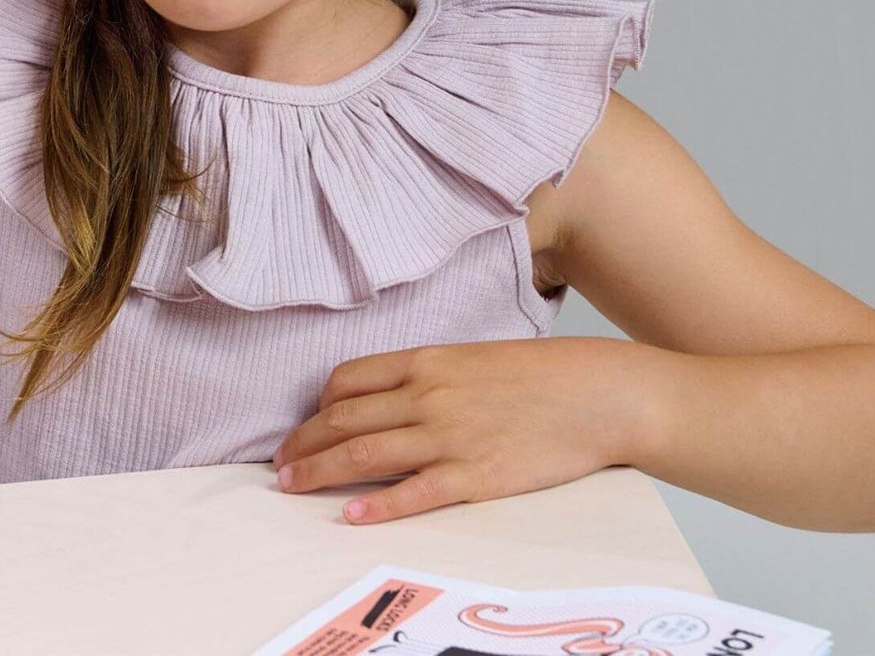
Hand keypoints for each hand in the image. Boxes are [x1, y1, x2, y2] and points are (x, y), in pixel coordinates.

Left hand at [270, 336, 641, 524]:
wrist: (596, 393)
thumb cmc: (542, 375)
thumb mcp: (475, 359)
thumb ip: (432, 377)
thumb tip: (394, 398)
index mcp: (428, 361)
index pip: (350, 379)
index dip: (318, 406)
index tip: (304, 426)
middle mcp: (428, 395)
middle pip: (344, 418)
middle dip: (303, 443)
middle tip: (278, 464)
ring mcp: (449, 435)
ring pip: (365, 453)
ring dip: (319, 471)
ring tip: (291, 486)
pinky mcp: (475, 475)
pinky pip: (414, 492)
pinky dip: (378, 505)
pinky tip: (351, 515)